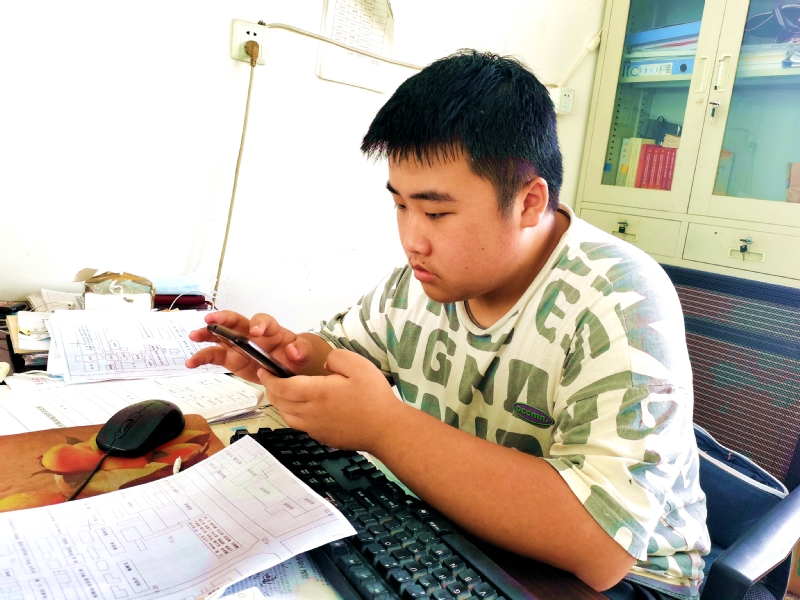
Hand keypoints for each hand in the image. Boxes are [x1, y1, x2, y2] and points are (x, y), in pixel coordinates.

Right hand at [185, 311, 316, 382]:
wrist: (288, 369)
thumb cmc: (294, 355)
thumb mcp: (304, 352)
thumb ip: (301, 350)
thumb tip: (293, 350)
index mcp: (270, 329)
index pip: (263, 320)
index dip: (258, 324)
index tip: (255, 331)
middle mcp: (250, 333)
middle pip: (235, 320)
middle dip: (224, 318)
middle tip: (212, 320)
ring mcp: (238, 345)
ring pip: (220, 335)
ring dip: (207, 333)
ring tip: (195, 335)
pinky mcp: (231, 358)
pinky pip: (215, 356)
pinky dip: (202, 358)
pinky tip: (191, 362)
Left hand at [258, 349, 403, 451]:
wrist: (386, 429)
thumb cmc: (374, 397)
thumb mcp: (358, 365)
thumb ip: (335, 358)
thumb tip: (324, 364)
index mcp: (316, 393)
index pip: (282, 387)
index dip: (269, 379)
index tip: (264, 370)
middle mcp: (311, 412)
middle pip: (280, 402)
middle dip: (271, 390)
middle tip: (270, 379)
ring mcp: (316, 428)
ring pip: (287, 416)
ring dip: (280, 404)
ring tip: (283, 393)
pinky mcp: (323, 437)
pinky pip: (300, 425)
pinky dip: (293, 415)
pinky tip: (303, 408)